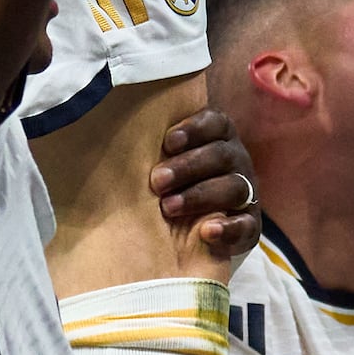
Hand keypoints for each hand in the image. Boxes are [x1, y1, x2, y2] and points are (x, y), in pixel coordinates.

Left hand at [149, 100, 259, 259]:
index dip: (194, 128)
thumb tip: (105, 125)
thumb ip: (148, 143)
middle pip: (222, 155)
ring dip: (199, 195)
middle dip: (188, 166)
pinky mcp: (249, 225)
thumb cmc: (163, 183)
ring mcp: (245, 192)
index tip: (167, 142)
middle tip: (156, 181)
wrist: (183, 231)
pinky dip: (227, 229)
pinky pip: (246, 225)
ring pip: (234, 187)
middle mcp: (235, 160)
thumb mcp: (157, 158)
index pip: (215, 122)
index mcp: (216, 137)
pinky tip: (206, 232)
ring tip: (167, 207)